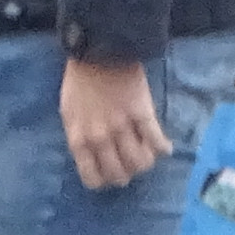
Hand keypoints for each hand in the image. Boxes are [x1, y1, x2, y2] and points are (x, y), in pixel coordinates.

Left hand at [58, 56, 169, 190]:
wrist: (100, 52)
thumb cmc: (81, 80)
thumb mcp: (69, 111)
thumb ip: (79, 134)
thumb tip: (91, 155)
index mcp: (78, 138)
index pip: (92, 176)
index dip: (103, 182)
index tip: (110, 178)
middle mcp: (100, 138)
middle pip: (118, 173)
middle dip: (126, 175)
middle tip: (130, 168)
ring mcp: (122, 127)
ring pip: (139, 162)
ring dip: (145, 164)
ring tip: (147, 157)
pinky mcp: (142, 114)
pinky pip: (156, 141)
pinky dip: (162, 148)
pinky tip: (165, 148)